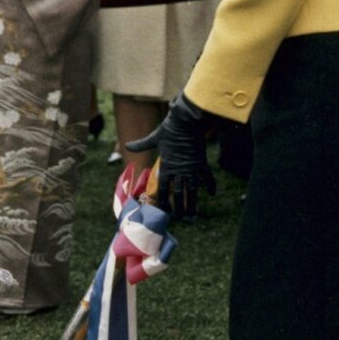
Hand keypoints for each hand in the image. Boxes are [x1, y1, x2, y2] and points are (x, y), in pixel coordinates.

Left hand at [126, 91, 214, 219]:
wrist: (187, 121)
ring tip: (194, 214)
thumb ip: (142, 144)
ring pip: (192, 190)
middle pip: (178, 193)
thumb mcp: (154, 138)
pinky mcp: (201, 162)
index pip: (164, 188)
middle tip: (182, 218)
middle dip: (180, 207)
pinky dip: (210, 185)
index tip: (165, 210)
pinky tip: (212, 193)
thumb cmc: (169, 129)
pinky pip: (206, 177)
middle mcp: (179, 170)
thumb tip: (127, 145)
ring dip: (193, 202)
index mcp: (167, 166)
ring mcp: (191, 167)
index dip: (164, 201)